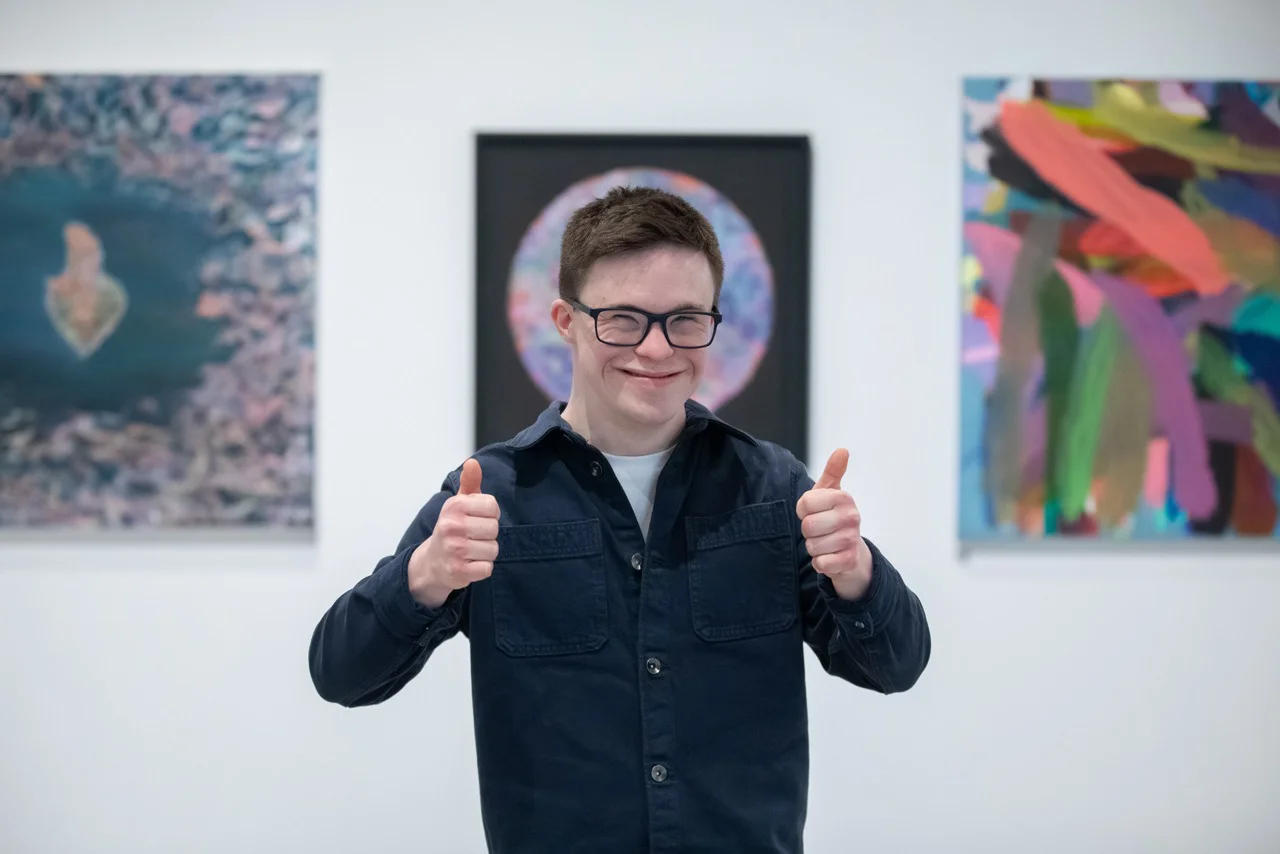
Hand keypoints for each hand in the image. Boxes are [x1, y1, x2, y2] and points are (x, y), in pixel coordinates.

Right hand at [408, 458, 500, 607]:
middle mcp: (452, 526)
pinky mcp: (458, 571)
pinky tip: (470, 563)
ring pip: (493, 550)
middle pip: (494, 529)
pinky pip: (487, 568)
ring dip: (486, 552)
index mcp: (454, 506)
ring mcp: (454, 550)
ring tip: (472, 550)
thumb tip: (473, 462)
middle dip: (488, 535)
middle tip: (474, 537)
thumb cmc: (453, 527)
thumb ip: (469, 482)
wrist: (432, 562)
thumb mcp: (459, 503)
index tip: (478, 519)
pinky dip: (482, 568)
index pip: (493, 507)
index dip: (490, 514)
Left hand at [796, 448, 872, 599]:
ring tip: (826, 543)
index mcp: (843, 498)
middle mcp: (851, 517)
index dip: (803, 511)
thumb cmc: (834, 518)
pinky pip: (820, 563)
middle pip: (808, 526)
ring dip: (814, 547)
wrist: (852, 553)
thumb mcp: (831, 493)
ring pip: (812, 546)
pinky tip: (829, 557)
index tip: (814, 512)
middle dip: (808, 531)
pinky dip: (820, 563)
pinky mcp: (849, 561)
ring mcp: (851, 540)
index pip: (804, 503)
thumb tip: (842, 450)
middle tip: (820, 530)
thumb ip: (833, 472)